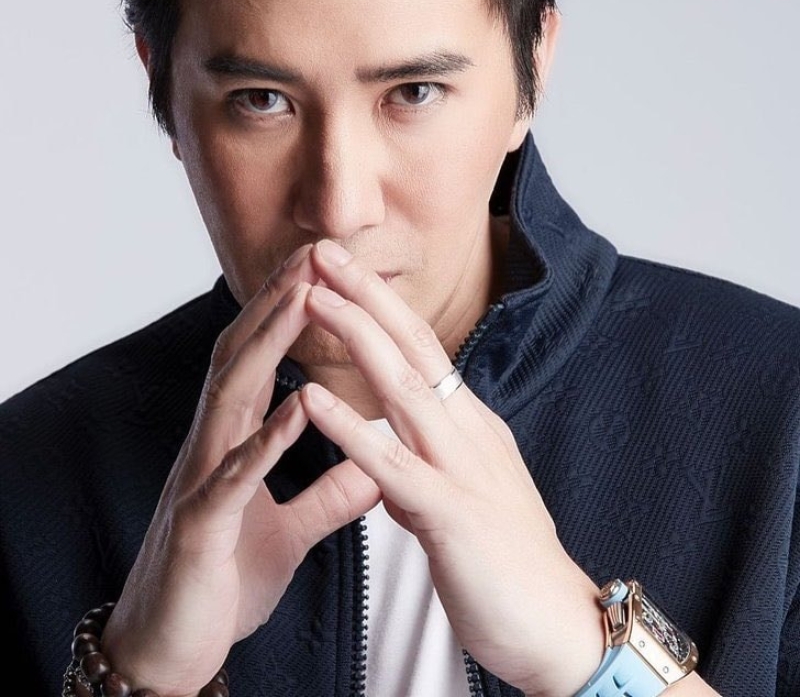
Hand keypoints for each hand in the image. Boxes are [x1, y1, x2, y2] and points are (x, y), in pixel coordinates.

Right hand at [101, 246, 379, 696]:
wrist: (172, 652)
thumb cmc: (225, 581)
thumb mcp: (291, 530)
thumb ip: (330, 493)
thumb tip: (376, 461)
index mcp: (234, 444)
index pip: (260, 361)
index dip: (287, 313)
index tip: (323, 267)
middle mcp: (213, 448)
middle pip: (242, 357)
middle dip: (275, 301)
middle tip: (313, 251)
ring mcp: (201, 482)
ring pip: (231, 397)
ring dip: (267, 344)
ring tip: (303, 297)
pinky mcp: (200, 528)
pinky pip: (232, 477)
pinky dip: (264, 439)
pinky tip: (295, 406)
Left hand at [300, 239, 605, 696]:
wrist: (561, 629)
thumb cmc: (511, 565)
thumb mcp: (469, 498)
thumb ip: (426, 473)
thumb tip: (386, 465)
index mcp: (470, 426)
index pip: (423, 350)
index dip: (381, 307)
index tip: (341, 272)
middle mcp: (469, 432)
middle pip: (414, 348)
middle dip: (366, 295)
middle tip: (322, 249)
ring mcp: (463, 469)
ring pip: (403, 387)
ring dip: (355, 335)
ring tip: (313, 296)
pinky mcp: (452, 516)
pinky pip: (392, 465)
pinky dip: (350, 428)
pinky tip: (311, 398)